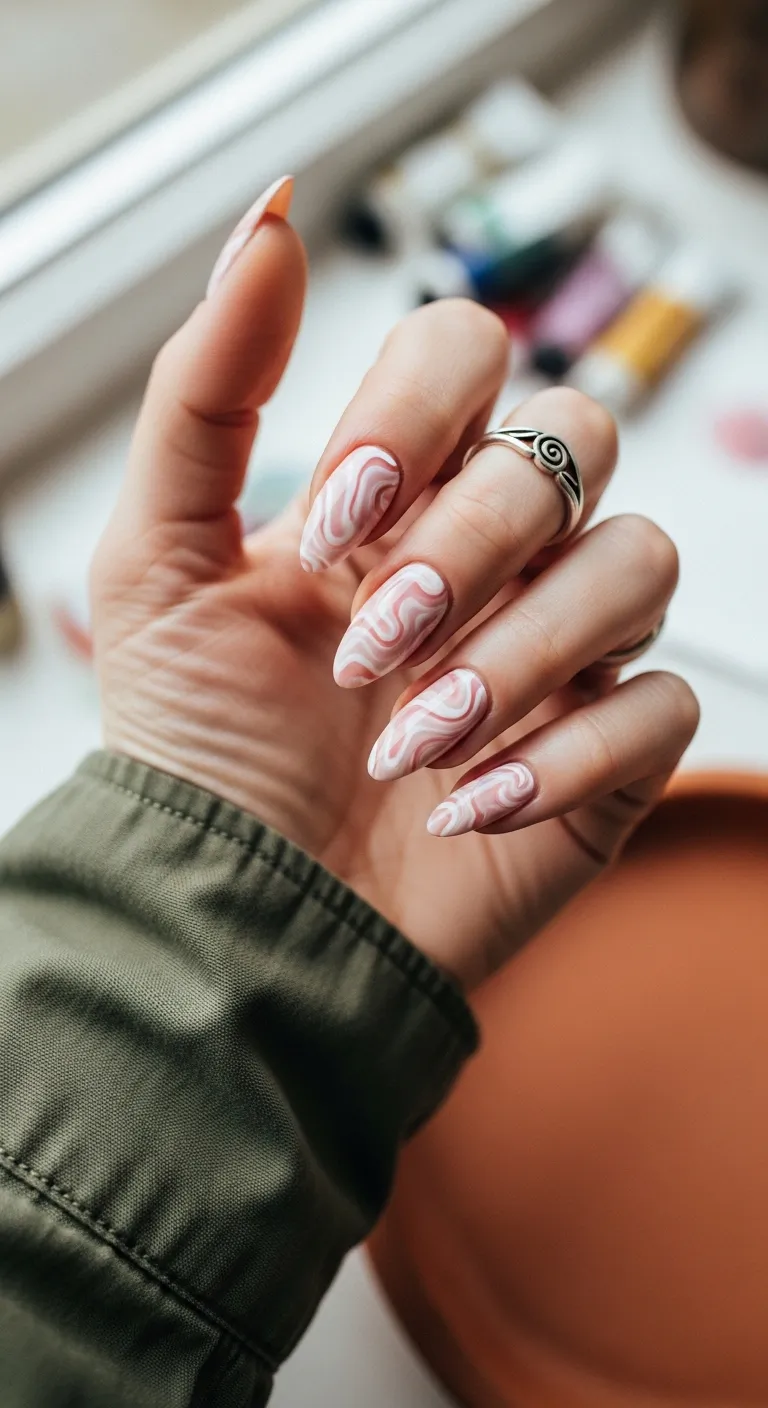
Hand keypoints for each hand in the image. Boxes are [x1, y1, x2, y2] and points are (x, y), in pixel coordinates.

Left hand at [92, 181, 698, 988]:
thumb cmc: (198, 743)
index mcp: (395, 486)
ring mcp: (561, 644)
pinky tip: (469, 808)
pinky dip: (568, 756)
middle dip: (472, 542)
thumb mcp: (159, 561)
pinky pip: (662, 706)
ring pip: (637, 565)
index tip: (330, 528)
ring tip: (411, 741)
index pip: (468, 349)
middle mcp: (492, 547)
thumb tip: (270, 213)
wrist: (245, 914)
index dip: (416, 412)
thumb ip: (206, 389)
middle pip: (575, 441)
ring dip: (520, 654)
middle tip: (368, 649)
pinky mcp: (609, 749)